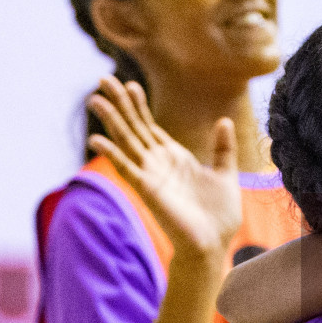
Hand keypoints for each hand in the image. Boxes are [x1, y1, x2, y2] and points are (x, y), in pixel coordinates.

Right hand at [87, 76, 243, 255]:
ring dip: (111, 121)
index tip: (130, 84)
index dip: (138, 105)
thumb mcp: (226, 173)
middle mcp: (158, 164)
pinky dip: (112, 154)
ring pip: (126, 142)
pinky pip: (126, 169)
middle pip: (133, 127)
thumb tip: (224, 120)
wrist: (215, 243)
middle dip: (119, 104)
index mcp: (174, 158)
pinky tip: (96, 139)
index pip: (149, 126)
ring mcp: (150, 176)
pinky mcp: (148, 190)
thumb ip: (223, 148)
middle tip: (103, 79)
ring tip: (95, 99)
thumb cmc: (219, 215)